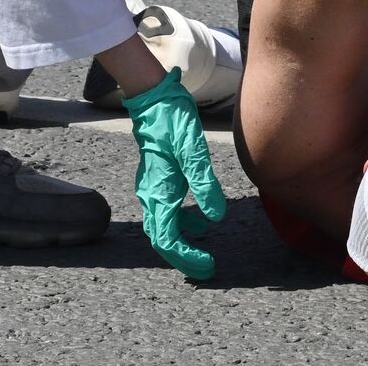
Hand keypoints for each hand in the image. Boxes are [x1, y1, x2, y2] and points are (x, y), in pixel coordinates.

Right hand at [123, 68, 226, 279]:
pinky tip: (200, 222)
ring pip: (163, 227)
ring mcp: (151, 187)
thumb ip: (204, 184)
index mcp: (160, 192)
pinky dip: (181, 223)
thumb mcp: (193, 151)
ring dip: (182, 243)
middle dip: (184, 257)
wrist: (154, 100)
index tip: (208, 265)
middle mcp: (151, 195)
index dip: (186, 257)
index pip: (168, 239)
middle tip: (207, 267)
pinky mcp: (157, 179)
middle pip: (162, 239)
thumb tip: (216, 217)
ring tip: (204, 252)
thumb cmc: (174, 122)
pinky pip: (166, 211)